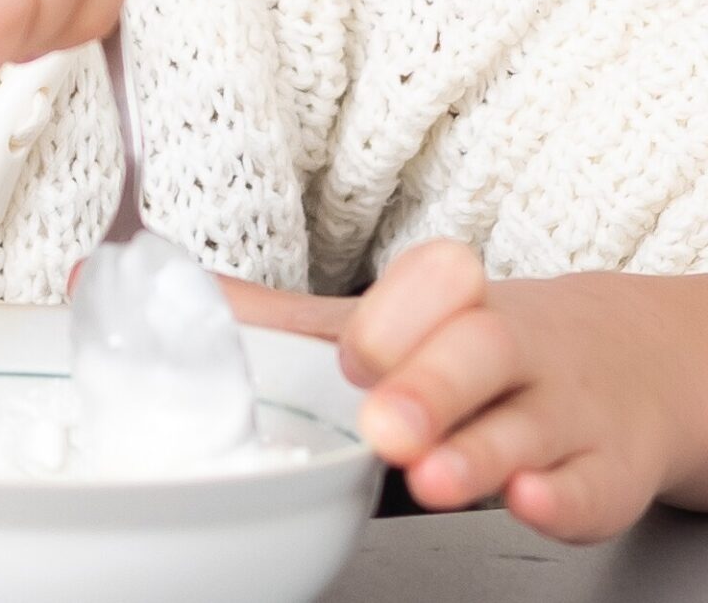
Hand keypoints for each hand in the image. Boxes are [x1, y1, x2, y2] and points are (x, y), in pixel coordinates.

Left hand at [215, 242, 691, 542]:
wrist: (620, 368)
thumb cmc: (474, 350)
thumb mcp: (385, 326)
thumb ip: (282, 324)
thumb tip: (162, 291)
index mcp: (455, 300)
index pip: (434, 283)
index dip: (394, 319)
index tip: (354, 357)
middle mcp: (515, 346)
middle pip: (480, 349)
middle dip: (429, 387)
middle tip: (381, 426)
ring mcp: (565, 409)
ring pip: (529, 423)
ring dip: (476, 453)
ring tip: (428, 476)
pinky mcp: (602, 473)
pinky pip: (589, 484)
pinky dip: (559, 496)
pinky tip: (526, 499)